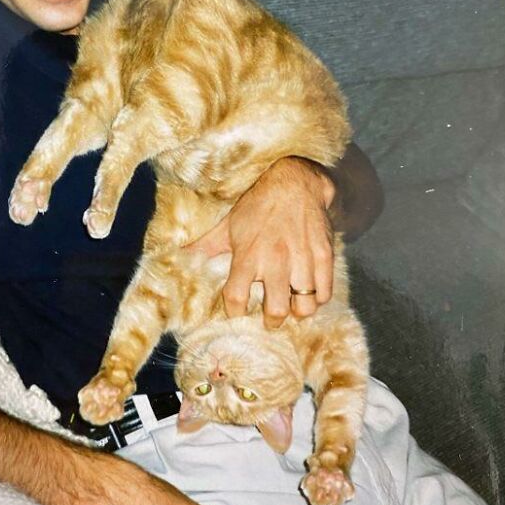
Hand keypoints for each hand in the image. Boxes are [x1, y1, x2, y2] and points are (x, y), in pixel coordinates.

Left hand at [186, 156, 334, 326]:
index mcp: (248, 255)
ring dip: (297, 311)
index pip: (237, 299)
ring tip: (292, 306)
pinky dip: (318, 298)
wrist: (295, 183)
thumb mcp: (228, 224)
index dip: (235, 311)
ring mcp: (302, 260)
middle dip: (271, 321)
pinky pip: (325, 293)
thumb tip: (179, 256)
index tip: (238, 311)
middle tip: (270, 318)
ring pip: (304, 307)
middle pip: (275, 312)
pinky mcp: (324, 256)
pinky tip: (310, 290)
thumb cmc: (258, 205)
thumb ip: (206, 246)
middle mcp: (275, 261)